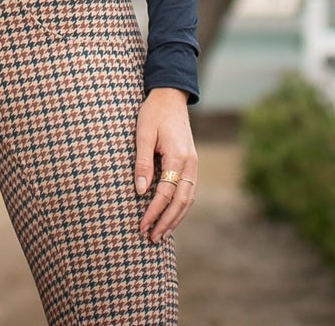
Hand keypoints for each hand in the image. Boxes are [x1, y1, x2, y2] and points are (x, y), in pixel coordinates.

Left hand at [134, 87, 196, 242]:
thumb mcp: (143, 133)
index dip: (153, 211)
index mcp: (178, 157)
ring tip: (161, 234)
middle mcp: (190, 164)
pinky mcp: (191, 164)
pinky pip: (188, 191)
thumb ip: (142, 161)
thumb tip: (140, 191)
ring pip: (188, 200)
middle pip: (180, 202)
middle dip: (166, 222)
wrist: (171, 96)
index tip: (141, 225)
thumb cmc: (154, 112)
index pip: (165, 193)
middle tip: (151, 238)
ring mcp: (193, 164)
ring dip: (175, 218)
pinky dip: (180, 207)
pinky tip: (171, 216)